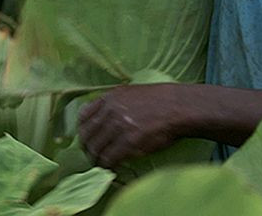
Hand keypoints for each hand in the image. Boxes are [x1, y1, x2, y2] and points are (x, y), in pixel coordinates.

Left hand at [77, 83, 191, 167]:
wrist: (179, 107)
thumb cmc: (160, 100)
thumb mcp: (132, 93)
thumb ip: (114, 103)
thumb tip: (101, 119)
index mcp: (110, 97)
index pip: (83, 116)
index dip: (82, 131)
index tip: (86, 139)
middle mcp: (111, 111)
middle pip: (87, 135)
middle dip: (87, 148)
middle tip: (93, 156)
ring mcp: (119, 126)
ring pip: (96, 149)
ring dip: (96, 159)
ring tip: (101, 165)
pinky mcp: (129, 142)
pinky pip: (109, 158)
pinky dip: (108, 166)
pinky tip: (112, 168)